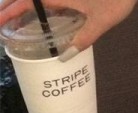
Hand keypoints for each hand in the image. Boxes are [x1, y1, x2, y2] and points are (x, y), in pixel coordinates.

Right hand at [0, 0, 137, 50]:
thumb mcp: (101, 21)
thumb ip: (84, 38)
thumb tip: (65, 56)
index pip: (26, 2)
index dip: (9, 11)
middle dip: (11, 6)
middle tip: (1, 21)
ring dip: (23, 3)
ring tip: (14, 17)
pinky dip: (39, 4)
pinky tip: (40, 12)